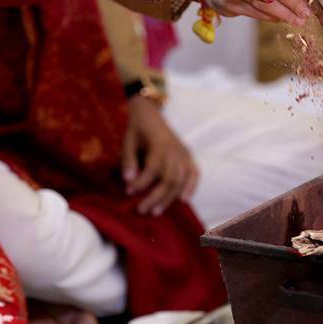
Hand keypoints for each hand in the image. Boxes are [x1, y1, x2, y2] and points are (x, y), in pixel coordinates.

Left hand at [122, 95, 198, 215]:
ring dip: (170, 198)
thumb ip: (128, 160)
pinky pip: (194, 173)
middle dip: (155, 197)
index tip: (128, 191)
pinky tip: (183, 200)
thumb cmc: (137, 128)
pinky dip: (191, 187)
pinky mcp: (187, 155)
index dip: (141, 182)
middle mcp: (175, 149)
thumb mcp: (128, 140)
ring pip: (181, 180)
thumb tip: (128, 181)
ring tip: (156, 211)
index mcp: (159, 143)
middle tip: (141, 209)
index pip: (153, 168)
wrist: (150, 112)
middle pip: (170, 178)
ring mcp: (183, 152)